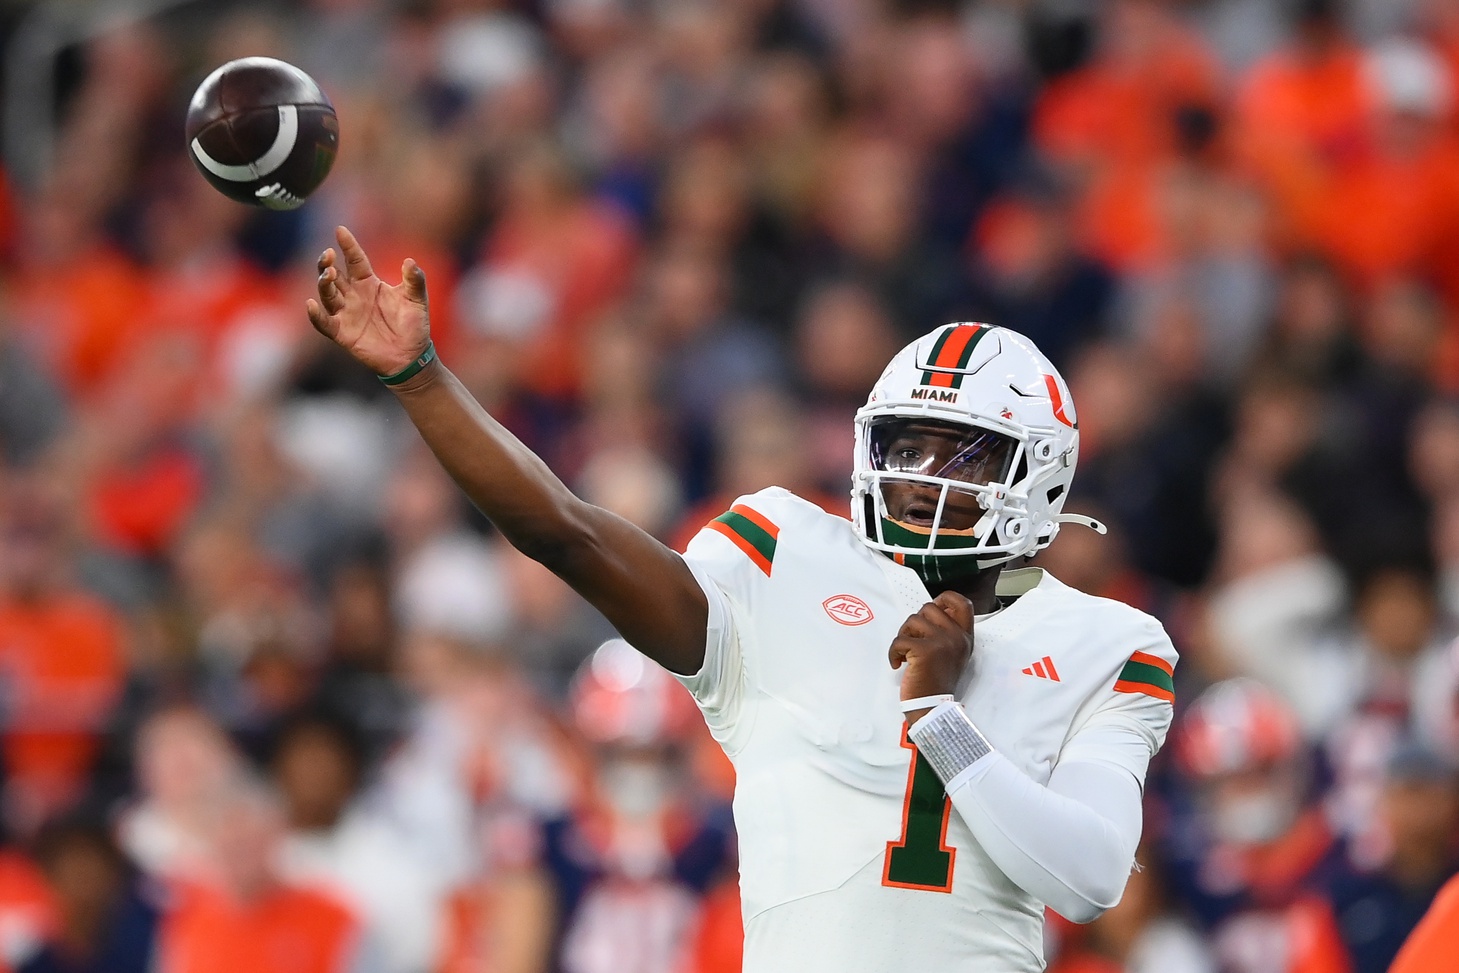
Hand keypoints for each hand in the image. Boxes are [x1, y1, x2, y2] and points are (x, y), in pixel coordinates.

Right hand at [305, 226, 431, 377]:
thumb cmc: (414, 325)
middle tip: (329, 254)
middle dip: (327, 263)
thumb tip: (410, 261)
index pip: (355, 260)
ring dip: (324, 283)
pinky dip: (315, 315)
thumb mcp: (417, 300)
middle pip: (334, 274)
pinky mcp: (342, 333)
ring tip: (328, 274)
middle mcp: (353, 295)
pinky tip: (310, 304)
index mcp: (369, 283)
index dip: (348, 245)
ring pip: (327, 294)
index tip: (340, 230)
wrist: (412, 356)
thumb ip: (415, 280)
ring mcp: (346, 313)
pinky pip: (324, 323)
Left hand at [888, 591, 974, 724]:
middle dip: (915, 623)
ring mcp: (942, 642)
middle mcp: (957, 637)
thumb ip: (948, 632)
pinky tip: (898, 664)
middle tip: (913, 641)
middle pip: (929, 607)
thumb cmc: (937, 682)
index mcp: (965, 637)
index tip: (931, 611)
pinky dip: (894, 652)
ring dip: (903, 636)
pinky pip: (900, 639)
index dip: (944, 598)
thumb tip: (933, 610)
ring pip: (912, 620)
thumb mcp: (953, 654)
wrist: (933, 708)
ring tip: (907, 654)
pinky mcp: (924, 650)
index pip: (962, 603)